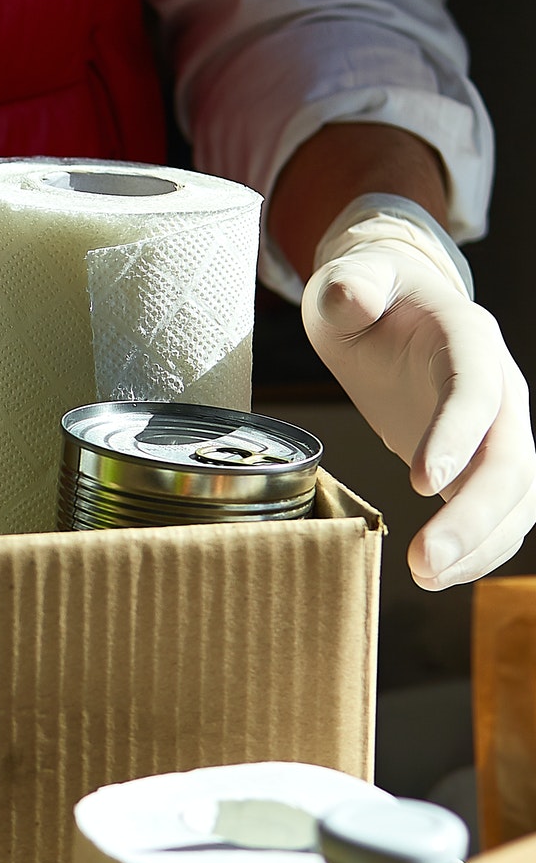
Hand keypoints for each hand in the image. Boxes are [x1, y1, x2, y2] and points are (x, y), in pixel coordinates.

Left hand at [303, 200, 535, 587]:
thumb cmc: (367, 298)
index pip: (476, 391)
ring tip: (427, 579)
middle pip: (508, 459)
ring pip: (514, 498)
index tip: (422, 483)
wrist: (392, 310)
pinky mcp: (482, 462)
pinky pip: (499, 513)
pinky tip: (441, 576)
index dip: (457, 436)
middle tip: (424, 563)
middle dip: (474, 516)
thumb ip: (349, 287)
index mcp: (469, 339)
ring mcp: (499, 429)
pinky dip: (476, 548)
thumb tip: (349, 295)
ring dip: (478, 545)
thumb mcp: (348, 282)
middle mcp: (499, 388)